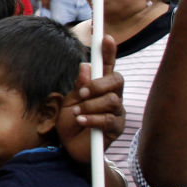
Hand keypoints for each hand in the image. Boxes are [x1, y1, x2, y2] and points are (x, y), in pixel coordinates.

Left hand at [57, 34, 124, 162]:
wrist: (70, 149)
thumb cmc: (70, 122)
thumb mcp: (68, 101)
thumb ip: (78, 85)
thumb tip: (86, 66)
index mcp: (100, 87)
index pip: (108, 66)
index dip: (108, 51)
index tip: (105, 37)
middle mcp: (113, 96)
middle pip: (116, 80)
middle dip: (97, 84)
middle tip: (81, 93)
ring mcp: (117, 112)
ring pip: (111, 100)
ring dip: (90, 105)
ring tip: (77, 113)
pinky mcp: (116, 128)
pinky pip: (109, 119)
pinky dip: (92, 118)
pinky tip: (81, 121)